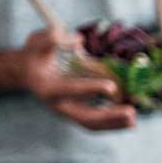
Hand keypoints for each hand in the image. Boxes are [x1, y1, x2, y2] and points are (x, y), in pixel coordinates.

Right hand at [20, 30, 134, 129]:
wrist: (27, 72)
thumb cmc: (35, 55)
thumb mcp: (38, 41)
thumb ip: (52, 38)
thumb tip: (78, 39)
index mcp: (47, 87)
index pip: (70, 90)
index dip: (91, 88)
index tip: (112, 87)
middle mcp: (57, 105)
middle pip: (84, 117)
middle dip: (109, 116)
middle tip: (131, 112)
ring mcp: (67, 112)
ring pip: (92, 124)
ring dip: (114, 124)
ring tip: (134, 119)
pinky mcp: (76, 113)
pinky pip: (96, 123)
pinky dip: (112, 123)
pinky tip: (130, 120)